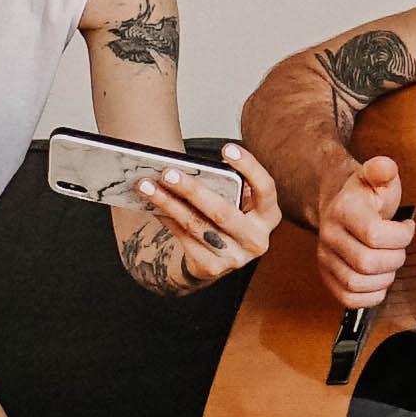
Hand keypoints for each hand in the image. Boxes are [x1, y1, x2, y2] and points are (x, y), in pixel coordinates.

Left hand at [118, 154, 278, 294]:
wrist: (217, 256)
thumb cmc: (226, 215)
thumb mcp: (236, 200)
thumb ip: (226, 185)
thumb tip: (187, 167)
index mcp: (268, 215)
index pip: (265, 188)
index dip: (249, 167)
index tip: (226, 148)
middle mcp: (257, 239)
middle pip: (222, 211)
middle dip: (192, 190)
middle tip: (168, 172)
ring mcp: (236, 257)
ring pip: (196, 225)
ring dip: (168, 203)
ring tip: (146, 185)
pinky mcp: (213, 267)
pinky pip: (184, 238)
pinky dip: (166, 218)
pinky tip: (152, 204)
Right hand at [313, 153, 415, 313]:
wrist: (342, 207)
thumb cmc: (366, 196)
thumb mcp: (378, 177)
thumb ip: (383, 170)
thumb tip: (386, 167)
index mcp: (343, 210)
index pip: (374, 235)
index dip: (400, 236)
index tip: (407, 228)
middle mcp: (329, 235)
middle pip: (367, 263)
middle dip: (394, 259)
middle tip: (400, 249)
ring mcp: (325, 258)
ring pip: (356, 284)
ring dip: (384, 278)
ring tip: (390, 263)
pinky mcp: (327, 276)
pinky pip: (348, 299)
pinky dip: (370, 296)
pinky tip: (379, 280)